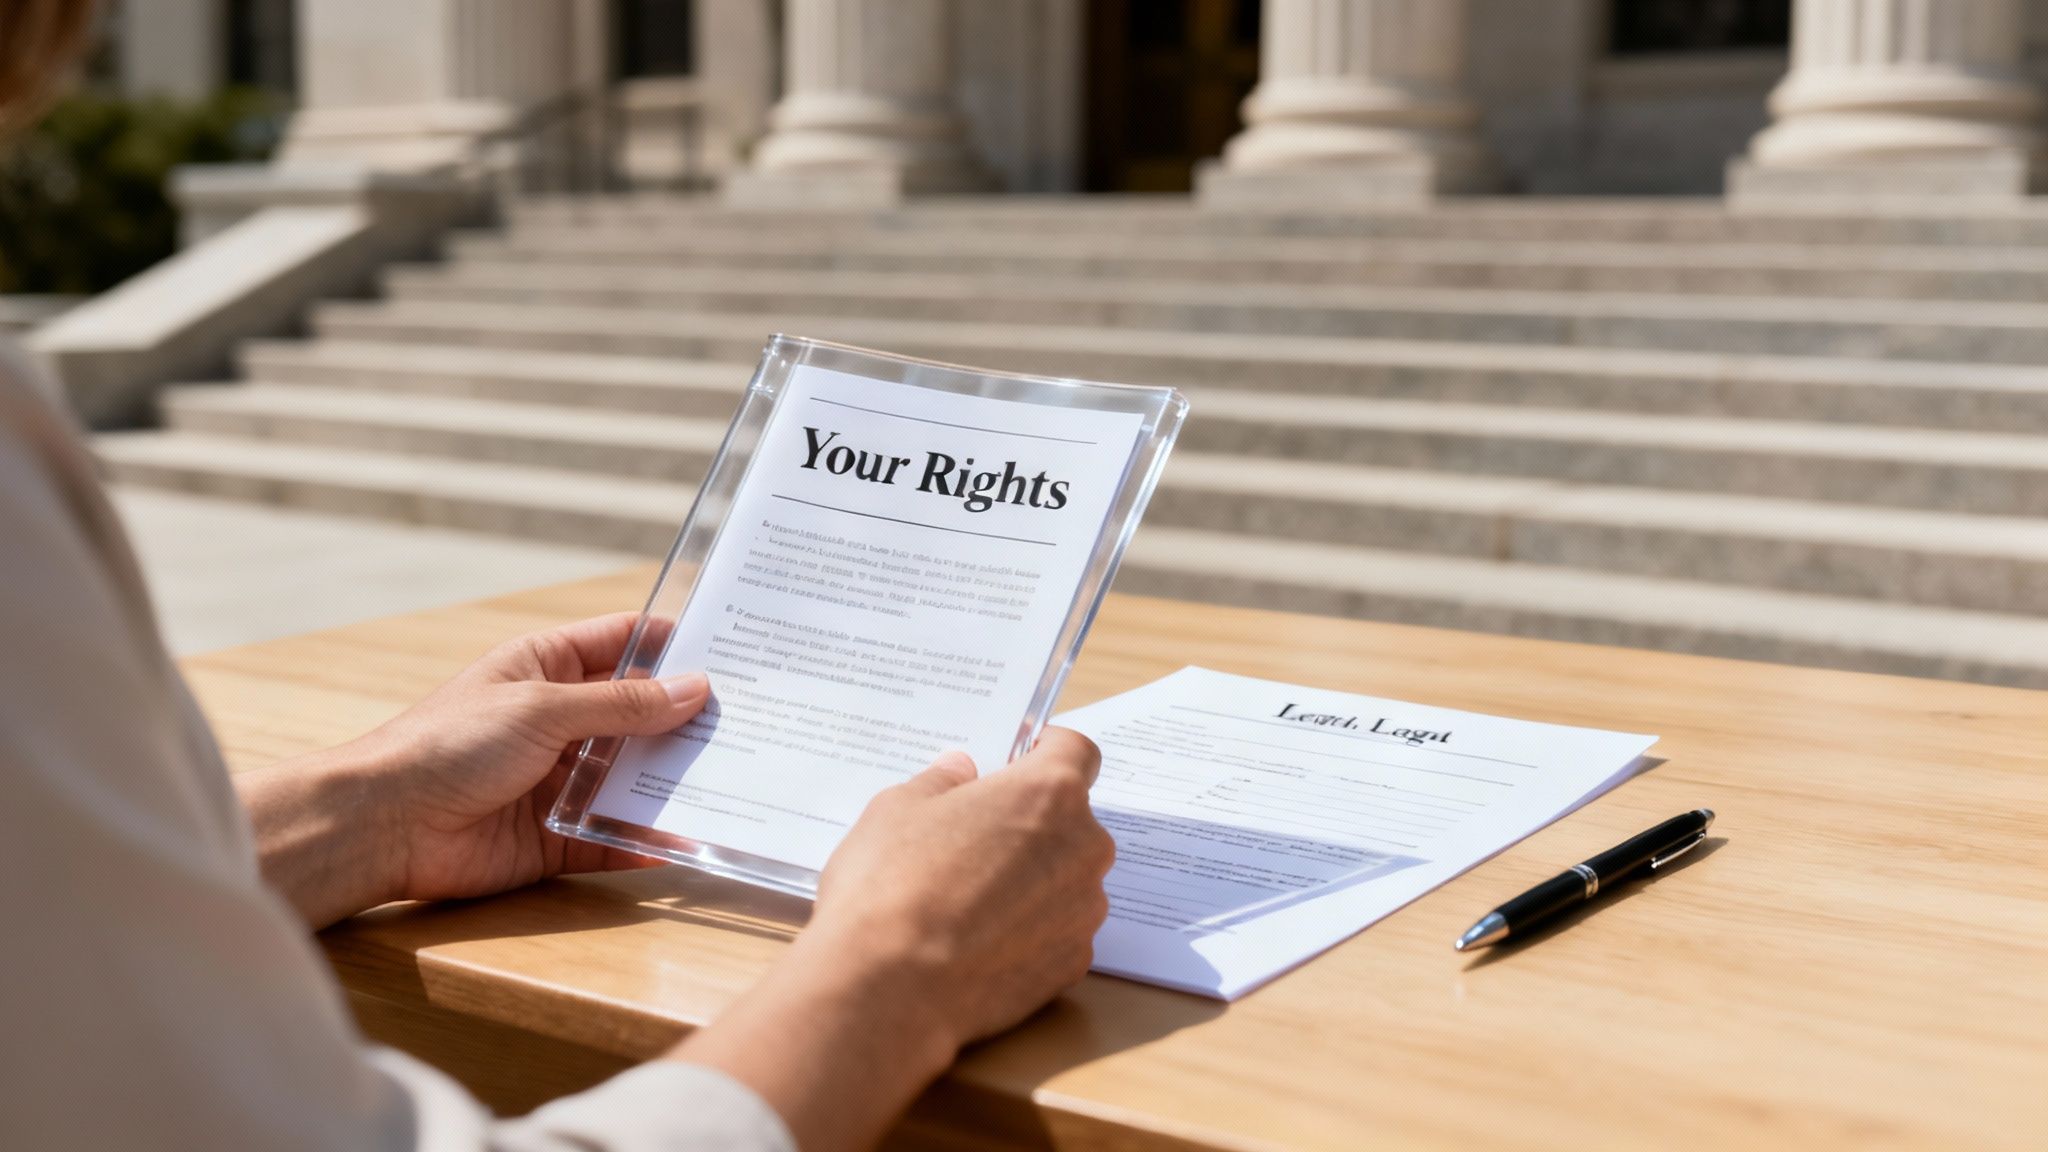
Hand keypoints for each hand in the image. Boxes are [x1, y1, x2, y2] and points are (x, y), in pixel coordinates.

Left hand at [238, 613, 705, 926]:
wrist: (385, 825)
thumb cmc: (450, 744)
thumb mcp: (543, 708)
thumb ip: (622, 704)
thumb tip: (695, 689)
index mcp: (548, 669)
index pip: (624, 644)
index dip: (674, 644)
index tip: (735, 649)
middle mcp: (559, 722)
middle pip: (639, 715)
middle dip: (688, 719)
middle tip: (755, 721)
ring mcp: (559, 780)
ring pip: (633, 778)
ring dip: (676, 780)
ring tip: (741, 778)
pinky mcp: (557, 837)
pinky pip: (615, 838)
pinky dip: (648, 841)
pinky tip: (691, 839)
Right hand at [810, 727, 1116, 1046]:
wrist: (889, 991)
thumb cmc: (891, 886)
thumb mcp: (899, 808)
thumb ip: (942, 783)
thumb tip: (961, 772)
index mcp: (1048, 794)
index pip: (1075, 751)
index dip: (1045, 753)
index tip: (1015, 764)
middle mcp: (1083, 848)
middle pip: (1071, 820)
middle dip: (1032, 822)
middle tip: (974, 837)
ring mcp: (1083, 912)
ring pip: (1065, 878)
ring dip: (1032, 879)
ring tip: (967, 899)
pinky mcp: (1072, 965)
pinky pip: (1057, 932)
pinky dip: (1029, 931)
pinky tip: (978, 942)